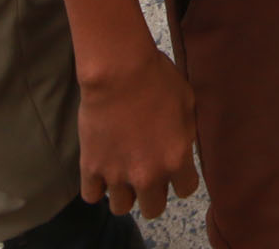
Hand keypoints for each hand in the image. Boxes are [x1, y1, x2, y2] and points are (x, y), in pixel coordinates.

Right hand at [77, 50, 200, 218]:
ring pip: (121, 208)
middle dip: (153, 193)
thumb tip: (182, 147)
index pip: (186, 190)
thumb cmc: (156, 78)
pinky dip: (96, 187)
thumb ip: (186, 134)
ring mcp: (117, 174)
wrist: (118, 69)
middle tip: (146, 172)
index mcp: (176, 159)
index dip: (181, 179)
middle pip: (153, 208)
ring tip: (122, 173)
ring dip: (124, 193)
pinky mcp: (91, 167)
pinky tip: (100, 170)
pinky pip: (91, 195)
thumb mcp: (187, 102)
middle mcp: (148, 174)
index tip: (175, 169)